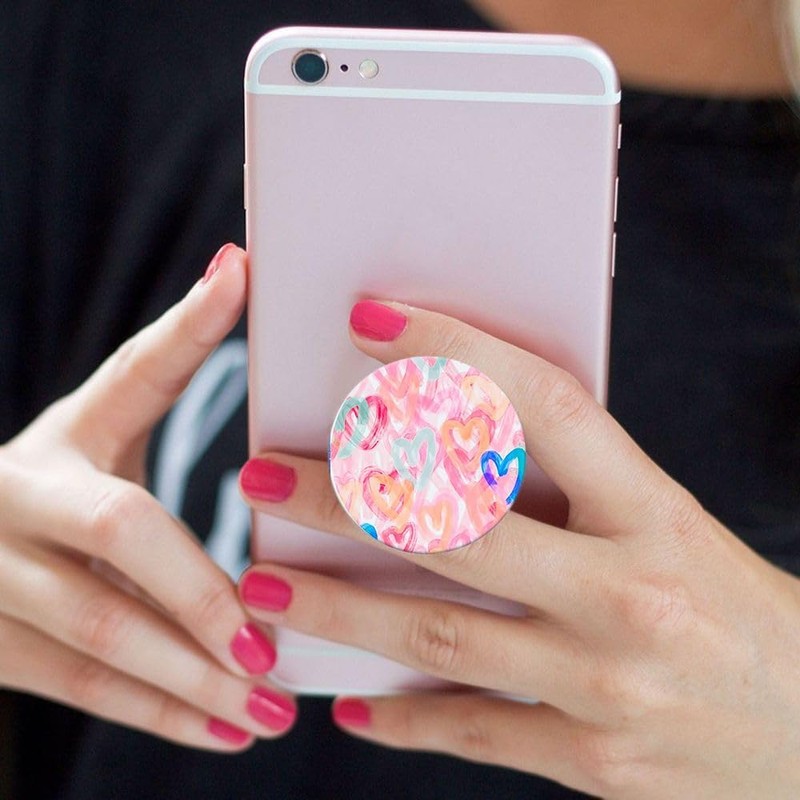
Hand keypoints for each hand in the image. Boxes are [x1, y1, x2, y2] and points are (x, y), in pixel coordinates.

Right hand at [0, 245, 295, 750]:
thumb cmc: (61, 484)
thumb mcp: (101, 431)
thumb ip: (169, 372)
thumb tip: (238, 265)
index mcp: (65, 431)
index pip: (135, 372)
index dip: (190, 326)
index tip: (241, 274)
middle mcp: (19, 493)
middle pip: (124, 532)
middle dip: (205, 594)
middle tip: (278, 645)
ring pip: (100, 634)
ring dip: (192, 678)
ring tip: (270, 710)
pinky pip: (81, 688)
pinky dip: (159, 714)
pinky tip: (225, 734)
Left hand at [238, 300, 799, 796]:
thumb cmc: (731, 603)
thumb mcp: (670, 523)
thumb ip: (578, 487)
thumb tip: (457, 438)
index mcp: (656, 514)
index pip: (544, 409)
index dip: (455, 355)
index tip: (371, 322)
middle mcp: (629, 596)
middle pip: (457, 531)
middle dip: (343, 499)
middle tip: (257, 472)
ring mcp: (607, 688)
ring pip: (440, 638)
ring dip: (337, 610)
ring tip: (260, 584)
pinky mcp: (591, 761)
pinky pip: (473, 734)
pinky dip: (401, 721)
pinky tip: (342, 702)